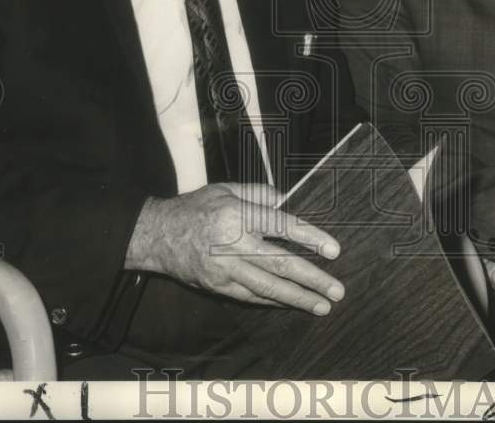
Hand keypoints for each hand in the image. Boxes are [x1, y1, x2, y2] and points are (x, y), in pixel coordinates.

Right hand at [125, 183, 344, 314]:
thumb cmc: (196, 207)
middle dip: (312, 279)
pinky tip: (292, 303)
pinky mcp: (218, 286)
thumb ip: (259, 193)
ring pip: (268, 287)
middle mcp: (232, 243)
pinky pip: (252, 296)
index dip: (310, 239)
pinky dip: (274, 301)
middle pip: (280, 264)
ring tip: (323, 305)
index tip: (333, 251)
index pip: (282, 226)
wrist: (157, 236)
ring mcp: (224, 269)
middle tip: (337, 290)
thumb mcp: (226, 188)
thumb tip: (288, 199)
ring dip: (298, 298)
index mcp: (237, 214)